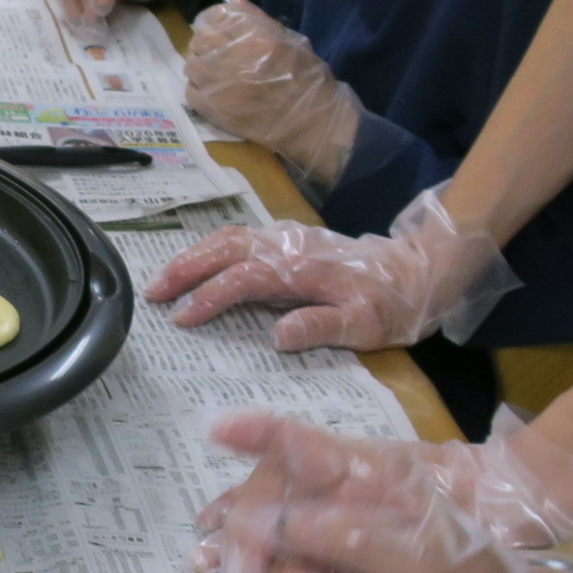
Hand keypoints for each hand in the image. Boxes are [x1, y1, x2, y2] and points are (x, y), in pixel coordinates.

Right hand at [142, 184, 516, 350]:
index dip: (210, 297)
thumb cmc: (394, 304)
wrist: (421, 268)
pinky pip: (240, 237)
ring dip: (192, 256)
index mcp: (303, 269)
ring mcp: (288, 238)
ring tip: (162, 280)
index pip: (244, 279)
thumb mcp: (366, 326)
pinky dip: (211, 249)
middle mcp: (289, 246)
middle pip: (225, 248)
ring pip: (228, 238)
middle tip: (151, 293)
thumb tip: (275, 335)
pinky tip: (198, 264)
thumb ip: (321, 327)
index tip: (183, 319)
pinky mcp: (290, 239)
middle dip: (184, 268)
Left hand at [183, 0, 363, 187]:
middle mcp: (233, 57)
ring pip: (191, 65)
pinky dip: (198, 88)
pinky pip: (190, 91)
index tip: (220, 28)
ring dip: (200, 65)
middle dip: (207, 42)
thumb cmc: (307, 79)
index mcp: (255, 36)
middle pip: (201, 39)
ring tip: (215, 72)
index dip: (215, 20)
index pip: (217, 16)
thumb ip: (257, 18)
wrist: (311, 123)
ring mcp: (220, 84)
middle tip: (217, 52)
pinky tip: (213, 91)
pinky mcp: (213, 109)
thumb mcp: (290, 39)